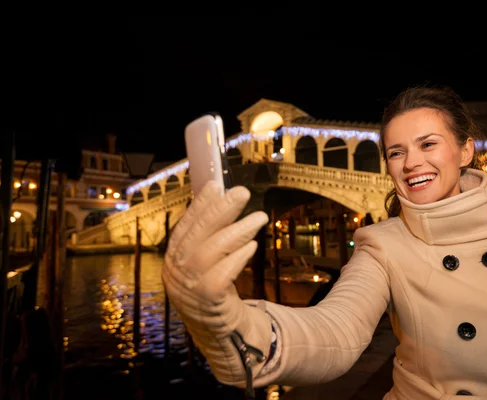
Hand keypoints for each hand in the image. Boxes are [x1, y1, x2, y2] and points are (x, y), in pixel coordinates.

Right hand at [161, 181, 272, 387]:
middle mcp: (177, 273)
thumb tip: (220, 196)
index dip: (199, 205)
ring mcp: (189, 290)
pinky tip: (253, 246)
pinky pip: (220, 276)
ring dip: (236, 231)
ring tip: (260, 218)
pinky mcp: (208, 304)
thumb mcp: (208, 262)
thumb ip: (211, 234)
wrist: (222, 336)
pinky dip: (237, 258)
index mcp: (174, 259)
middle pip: (195, 236)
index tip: (215, 185)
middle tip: (241, 192)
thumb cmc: (217, 293)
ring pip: (209, 253)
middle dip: (219, 211)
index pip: (185, 227)